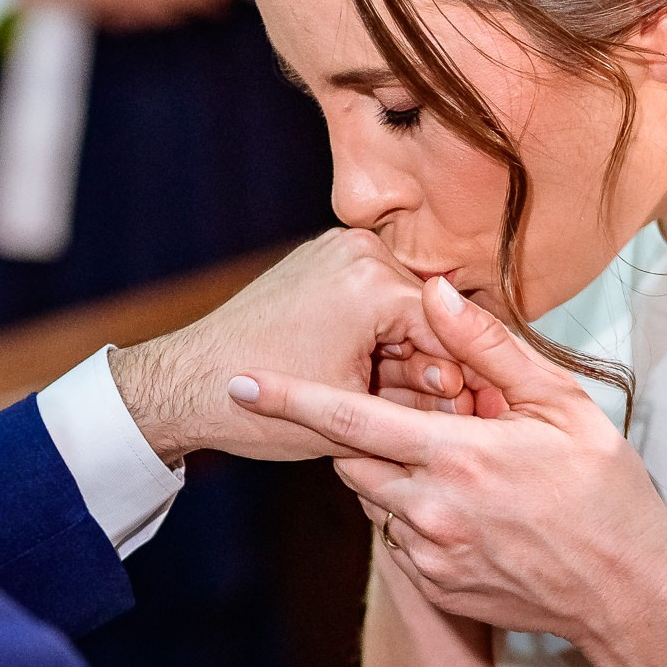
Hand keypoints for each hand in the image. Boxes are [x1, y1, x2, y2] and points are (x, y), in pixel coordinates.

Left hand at [109, 232, 468, 464]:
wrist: (185, 386)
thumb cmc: (261, 410)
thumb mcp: (353, 416)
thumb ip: (421, 402)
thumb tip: (472, 400)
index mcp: (372, 282)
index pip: (447, 329)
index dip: (467, 378)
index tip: (481, 413)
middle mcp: (358, 251)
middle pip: (426, 313)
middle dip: (438, 363)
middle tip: (454, 413)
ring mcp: (335, 250)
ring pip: (401, 307)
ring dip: (410, 351)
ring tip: (416, 403)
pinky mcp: (319, 262)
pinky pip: (371, 298)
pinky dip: (380, 335)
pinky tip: (382, 379)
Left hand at [226, 277, 666, 636]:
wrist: (627, 592)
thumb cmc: (605, 491)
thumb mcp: (562, 405)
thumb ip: (491, 349)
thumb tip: (438, 294)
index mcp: (457, 456)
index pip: (350, 420)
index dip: (289, 399)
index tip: (241, 382)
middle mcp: (430, 510)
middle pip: (353, 458)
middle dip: (369, 432)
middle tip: (432, 421)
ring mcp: (429, 554)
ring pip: (375, 498)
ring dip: (397, 474)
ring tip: (467, 470)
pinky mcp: (435, 586)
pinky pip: (400, 537)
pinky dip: (419, 514)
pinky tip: (475, 512)